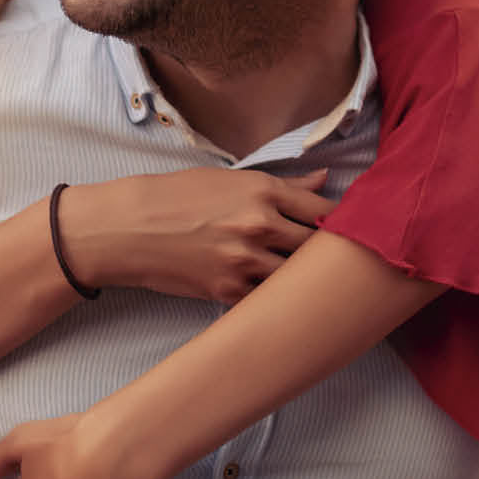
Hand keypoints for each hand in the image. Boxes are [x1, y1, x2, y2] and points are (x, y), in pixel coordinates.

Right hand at [61, 168, 332, 304]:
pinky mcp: (228, 290)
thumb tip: (324, 180)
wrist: (128, 228)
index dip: (343, 223)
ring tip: (314, 283)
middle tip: (340, 261)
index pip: (325, 211)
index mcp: (263, 191)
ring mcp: (245, 261)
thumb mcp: (228, 179)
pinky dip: (276, 298)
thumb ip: (282, 185)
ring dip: (305, 280)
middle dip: (330, 255)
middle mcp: (259, 225)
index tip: (350, 230)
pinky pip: (268, 299)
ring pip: (297, 277)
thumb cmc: (176, 197)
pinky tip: (281, 297)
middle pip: (318, 247)